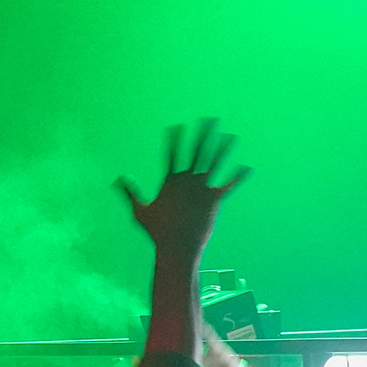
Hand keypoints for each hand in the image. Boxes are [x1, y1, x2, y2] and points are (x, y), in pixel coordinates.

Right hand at [114, 120, 247, 261]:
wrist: (177, 248)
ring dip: (224, 149)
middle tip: (209, 119)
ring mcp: (202, 189)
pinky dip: (238, 177)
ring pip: (215, 164)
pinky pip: (229, 186)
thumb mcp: (139, 211)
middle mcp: (188, 181)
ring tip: (231, 135)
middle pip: (197, 151)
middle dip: (203, 134)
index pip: (172, 154)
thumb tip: (118, 180)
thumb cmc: (157, 232)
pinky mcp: (215, 200)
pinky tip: (248, 168)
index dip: (174, 139)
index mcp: (170, 181)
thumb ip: (130, 193)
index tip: (177, 126)